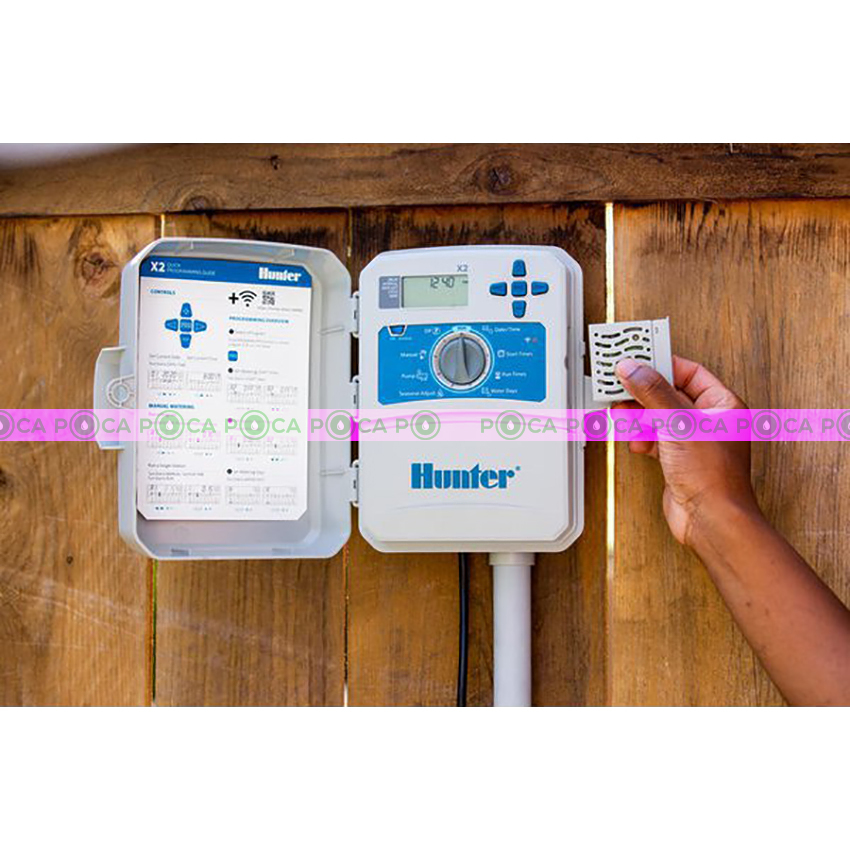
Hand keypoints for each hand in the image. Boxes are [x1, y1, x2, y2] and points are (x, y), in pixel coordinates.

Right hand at [614, 355, 759, 545]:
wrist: (710, 520)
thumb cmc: (712, 476)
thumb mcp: (678, 423)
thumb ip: (652, 392)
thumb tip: (633, 368)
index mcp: (722, 404)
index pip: (688, 371)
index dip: (662, 364)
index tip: (637, 357)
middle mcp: (710, 420)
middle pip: (668, 393)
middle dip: (643, 393)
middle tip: (619, 385)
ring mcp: (693, 440)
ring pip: (658, 416)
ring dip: (638, 417)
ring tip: (623, 415)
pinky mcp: (678, 459)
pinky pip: (654, 438)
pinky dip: (642, 438)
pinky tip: (637, 442)